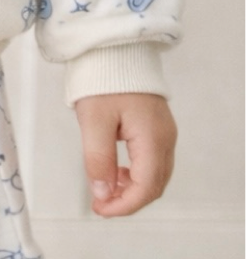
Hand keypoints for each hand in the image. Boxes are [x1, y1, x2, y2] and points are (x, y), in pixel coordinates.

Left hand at [74, 92, 176, 216]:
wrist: (113, 48)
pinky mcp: (157, 127)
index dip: (124, 206)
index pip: (146, 187)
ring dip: (133, 188)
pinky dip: (137, 173)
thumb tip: (103, 194)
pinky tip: (117, 171)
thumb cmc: (103, 80)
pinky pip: (154, 161)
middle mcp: (166, 139)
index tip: (100, 210)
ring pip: (156, 175)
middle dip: (129, 200)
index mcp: (153, 139)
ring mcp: (165, 132)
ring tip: (106, 188)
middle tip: (100, 204)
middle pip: (155, 185)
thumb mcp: (93, 122)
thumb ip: (98, 160)